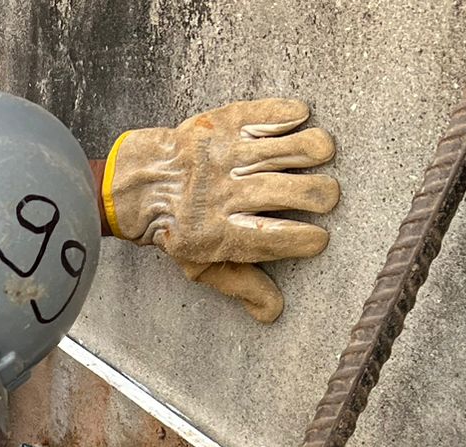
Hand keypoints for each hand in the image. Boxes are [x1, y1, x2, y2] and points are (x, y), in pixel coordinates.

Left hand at [104, 99, 340, 320]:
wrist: (138, 184)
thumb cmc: (176, 229)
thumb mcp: (201, 264)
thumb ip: (240, 285)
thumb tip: (274, 312)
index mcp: (215, 234)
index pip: (270, 238)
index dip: (304, 240)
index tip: (319, 239)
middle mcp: (222, 193)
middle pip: (287, 191)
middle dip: (320, 195)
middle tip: (327, 199)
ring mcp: (223, 155)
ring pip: (284, 149)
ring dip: (314, 150)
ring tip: (323, 155)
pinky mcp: (222, 125)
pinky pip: (264, 115)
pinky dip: (288, 114)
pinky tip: (300, 121)